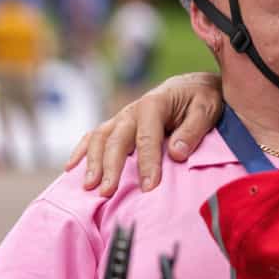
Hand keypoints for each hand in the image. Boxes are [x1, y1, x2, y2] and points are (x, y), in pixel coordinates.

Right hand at [65, 72, 223, 194]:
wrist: (192, 86)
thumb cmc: (202, 98)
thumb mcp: (207, 108)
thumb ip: (193, 129)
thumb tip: (176, 153)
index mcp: (155, 104)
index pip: (147, 137)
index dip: (148, 163)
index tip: (148, 187)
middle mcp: (133, 110)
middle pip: (117, 139)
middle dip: (111, 167)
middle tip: (107, 192)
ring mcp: (122, 118)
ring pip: (100, 138)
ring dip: (92, 162)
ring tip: (89, 187)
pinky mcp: (117, 125)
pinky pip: (93, 136)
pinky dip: (81, 150)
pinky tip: (71, 168)